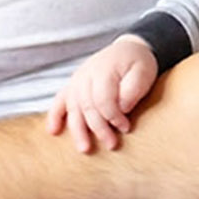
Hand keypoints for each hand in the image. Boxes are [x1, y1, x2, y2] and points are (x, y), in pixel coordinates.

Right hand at [47, 35, 159, 152]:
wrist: (129, 49)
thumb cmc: (138, 63)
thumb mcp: (144, 71)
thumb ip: (133, 88)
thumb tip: (122, 108)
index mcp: (104, 69)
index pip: (104, 99)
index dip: (113, 117)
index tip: (126, 127)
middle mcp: (86, 74)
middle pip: (87, 106)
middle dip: (99, 128)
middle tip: (111, 145)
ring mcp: (77, 80)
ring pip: (73, 108)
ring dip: (78, 130)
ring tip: (84, 148)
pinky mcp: (73, 86)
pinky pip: (59, 101)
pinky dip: (55, 116)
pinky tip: (53, 131)